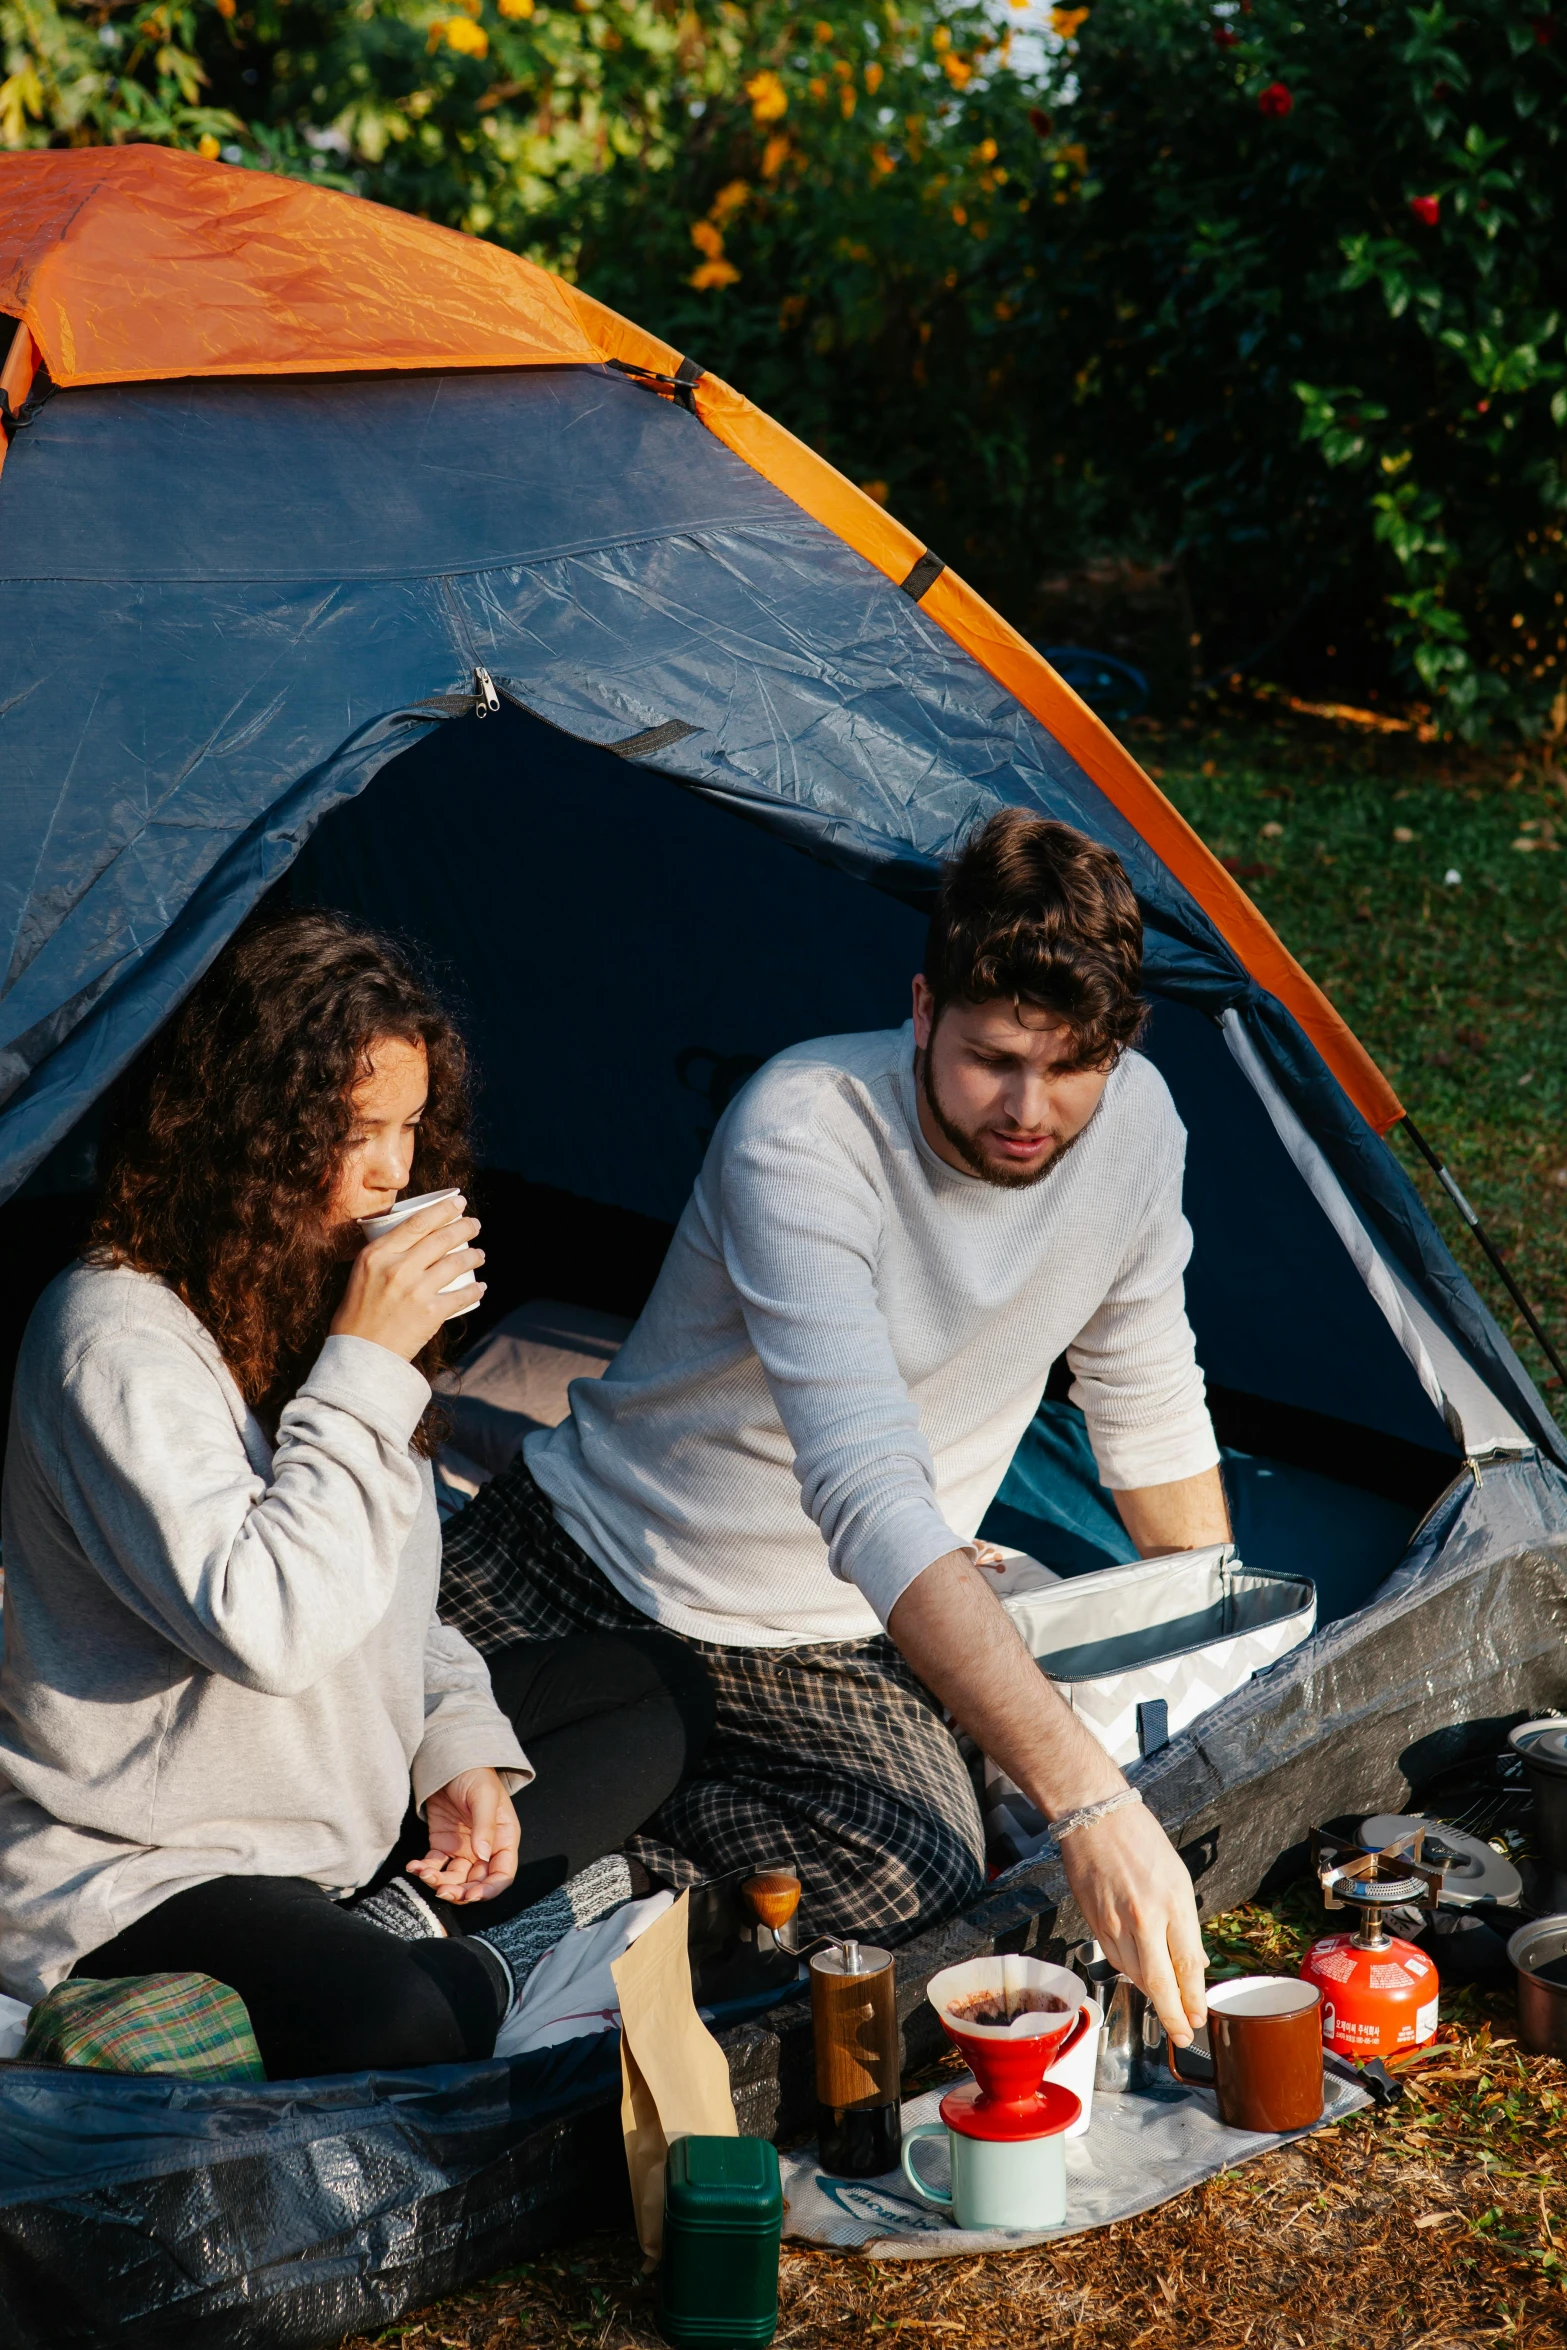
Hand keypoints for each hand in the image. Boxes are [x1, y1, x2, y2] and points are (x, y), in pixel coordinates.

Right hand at [330, 1195, 485, 1361]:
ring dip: (474, 1255)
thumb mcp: (361, 1274)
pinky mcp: (430, 1313)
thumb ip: (383, 1256)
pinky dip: (475, 1290)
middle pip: (441, 1238)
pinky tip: (480, 1287)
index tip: (458, 1203)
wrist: (359, 1356)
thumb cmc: (357, 1314)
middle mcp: (397, 1268)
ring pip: (456, 1263)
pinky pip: (462, 1296)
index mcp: (376, 1255)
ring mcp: (415, 1291)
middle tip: (474, 1225)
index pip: (416, 1222)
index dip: (443, 1209)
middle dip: (464, 1227)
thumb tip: (412, 1238)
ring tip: (479, 1254)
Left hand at [407, 1767, 519, 1905]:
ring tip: (425, 1875)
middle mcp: (485, 1849)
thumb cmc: (476, 1774)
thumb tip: (483, 1855)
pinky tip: (414, 1867)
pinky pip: (436, 1864)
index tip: (472, 1895)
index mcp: (503, 1839)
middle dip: (461, 1891)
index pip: (502, 1874)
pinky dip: (425, 1870)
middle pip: (477, 1882)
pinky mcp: (443, 1844)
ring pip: (455, 1878)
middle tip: (443, 1891)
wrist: (450, 1760)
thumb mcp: (484, 1796)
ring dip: (441, 1883)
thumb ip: (485, 1826)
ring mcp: (463, 1848)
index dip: (489, 1889)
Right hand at [1058, 1799, 1207, 2045]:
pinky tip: (1141, 1975)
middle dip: (1173, 2014)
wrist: (1094, 1817)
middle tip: (1184, 2034)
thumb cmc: (1140, 1840)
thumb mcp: (1177, 1877)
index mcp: (1172, 1902)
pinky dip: (1130, 1972)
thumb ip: (1185, 1924)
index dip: (1194, 1998)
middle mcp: (1144, 1917)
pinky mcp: (1094, 1922)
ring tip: (1166, 2004)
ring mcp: (1115, 1922)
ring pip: (1135, 1975)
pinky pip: (1115, 1959)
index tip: (1199, 2017)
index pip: (1187, 1964)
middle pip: (1159, 1981)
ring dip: (1152, 1994)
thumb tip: (1195, 1962)